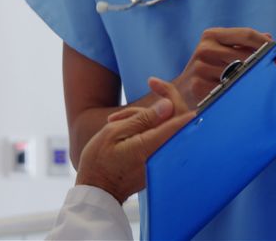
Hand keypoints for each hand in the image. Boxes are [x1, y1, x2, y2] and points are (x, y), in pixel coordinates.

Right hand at [76, 78, 195, 203]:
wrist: (97, 191)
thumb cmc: (100, 162)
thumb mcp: (114, 133)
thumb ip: (142, 119)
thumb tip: (167, 105)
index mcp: (151, 146)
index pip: (178, 118)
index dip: (171, 95)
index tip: (155, 83)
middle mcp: (162, 154)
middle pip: (177, 119)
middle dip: (159, 102)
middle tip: (145, 88)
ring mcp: (162, 160)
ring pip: (165, 127)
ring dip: (143, 117)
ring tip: (116, 121)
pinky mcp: (158, 163)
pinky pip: (160, 139)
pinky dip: (145, 129)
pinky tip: (124, 129)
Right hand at [173, 28, 271, 108]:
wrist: (182, 91)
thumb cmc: (208, 69)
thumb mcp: (221, 50)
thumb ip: (243, 43)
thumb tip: (269, 37)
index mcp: (211, 35)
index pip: (246, 34)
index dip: (265, 42)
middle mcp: (204, 48)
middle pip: (245, 54)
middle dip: (261, 63)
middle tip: (274, 69)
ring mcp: (201, 68)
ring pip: (239, 73)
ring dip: (252, 79)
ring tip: (259, 83)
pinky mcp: (199, 86)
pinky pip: (228, 89)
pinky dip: (238, 91)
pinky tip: (242, 94)